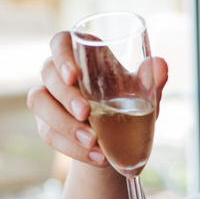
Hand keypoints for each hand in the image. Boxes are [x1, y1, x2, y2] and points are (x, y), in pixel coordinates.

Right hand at [29, 29, 168, 169]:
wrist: (120, 141)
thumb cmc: (129, 105)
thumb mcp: (144, 94)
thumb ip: (151, 80)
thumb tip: (160, 66)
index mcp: (82, 54)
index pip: (60, 42)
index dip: (61, 55)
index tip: (73, 75)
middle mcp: (59, 73)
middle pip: (48, 73)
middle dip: (65, 95)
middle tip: (86, 113)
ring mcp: (49, 98)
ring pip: (39, 103)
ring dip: (63, 123)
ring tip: (92, 140)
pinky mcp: (46, 124)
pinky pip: (49, 133)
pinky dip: (71, 147)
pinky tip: (96, 156)